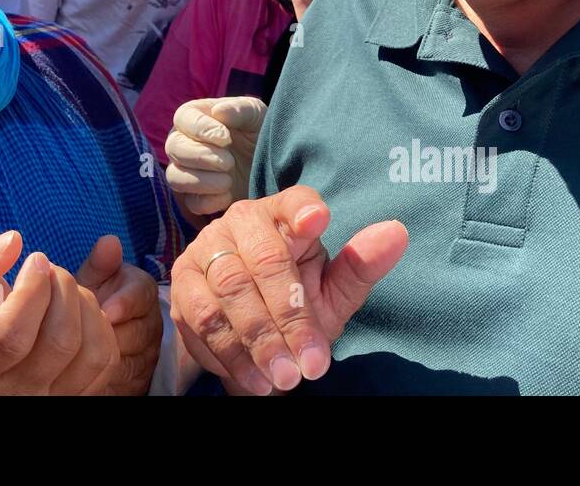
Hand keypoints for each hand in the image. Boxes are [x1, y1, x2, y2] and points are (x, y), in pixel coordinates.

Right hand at [0, 231, 120, 395]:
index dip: (33, 290)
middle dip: (63, 288)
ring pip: (90, 352)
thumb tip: (13, 243)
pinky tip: (76, 310)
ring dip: (85, 304)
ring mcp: (45, 401)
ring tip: (62, 289)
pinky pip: (105, 361)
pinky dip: (101, 324)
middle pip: (59, 341)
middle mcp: (9, 395)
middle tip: (48, 269)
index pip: (12, 335)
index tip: (35, 259)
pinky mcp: (72, 398)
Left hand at [76, 235, 162, 394]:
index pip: (142, 295)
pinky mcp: (138, 380)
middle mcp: (151, 323)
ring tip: (81, 356)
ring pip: (132, 358)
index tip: (107, 310)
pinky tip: (83, 375)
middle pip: (138, 332)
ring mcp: (147, 354)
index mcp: (142, 292)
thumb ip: (100, 264)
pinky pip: (125, 382)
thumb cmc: (92, 301)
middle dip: (112, 334)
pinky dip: (106, 380)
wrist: (95, 337)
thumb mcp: (93, 281)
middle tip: (85, 336)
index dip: (125, 303)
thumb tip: (109, 242)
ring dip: (106, 359)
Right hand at [165, 97, 265, 216]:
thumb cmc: (259, 132)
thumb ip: (239, 109)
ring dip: (201, 180)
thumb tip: (218, 112)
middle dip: (201, 156)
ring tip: (228, 180)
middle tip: (228, 162)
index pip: (183, 118)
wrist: (272, 165)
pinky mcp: (195, 198)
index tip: (226, 138)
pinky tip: (228, 195)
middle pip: (173, 148)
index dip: (201, 129)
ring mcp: (187, 172)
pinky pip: (190, 202)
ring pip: (175, 177)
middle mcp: (184, 143)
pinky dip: (208, 201)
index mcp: (196, 117)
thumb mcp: (256, 115)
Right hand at [170, 186, 406, 394]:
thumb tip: (397, 232)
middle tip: (311, 364)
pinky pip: (202, 316)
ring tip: (285, 378)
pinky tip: (256, 379)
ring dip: (260, 340)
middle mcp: (241, 221)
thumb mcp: (332, 291)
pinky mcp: (182, 283)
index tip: (318, 222)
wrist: (247, 336)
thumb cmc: (296, 303)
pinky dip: (231, 352)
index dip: (302, 208)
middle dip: (288, 315)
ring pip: (230, 289)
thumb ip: (360, 266)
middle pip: (263, 258)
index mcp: (283, 214)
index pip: (294, 201)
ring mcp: (207, 249)